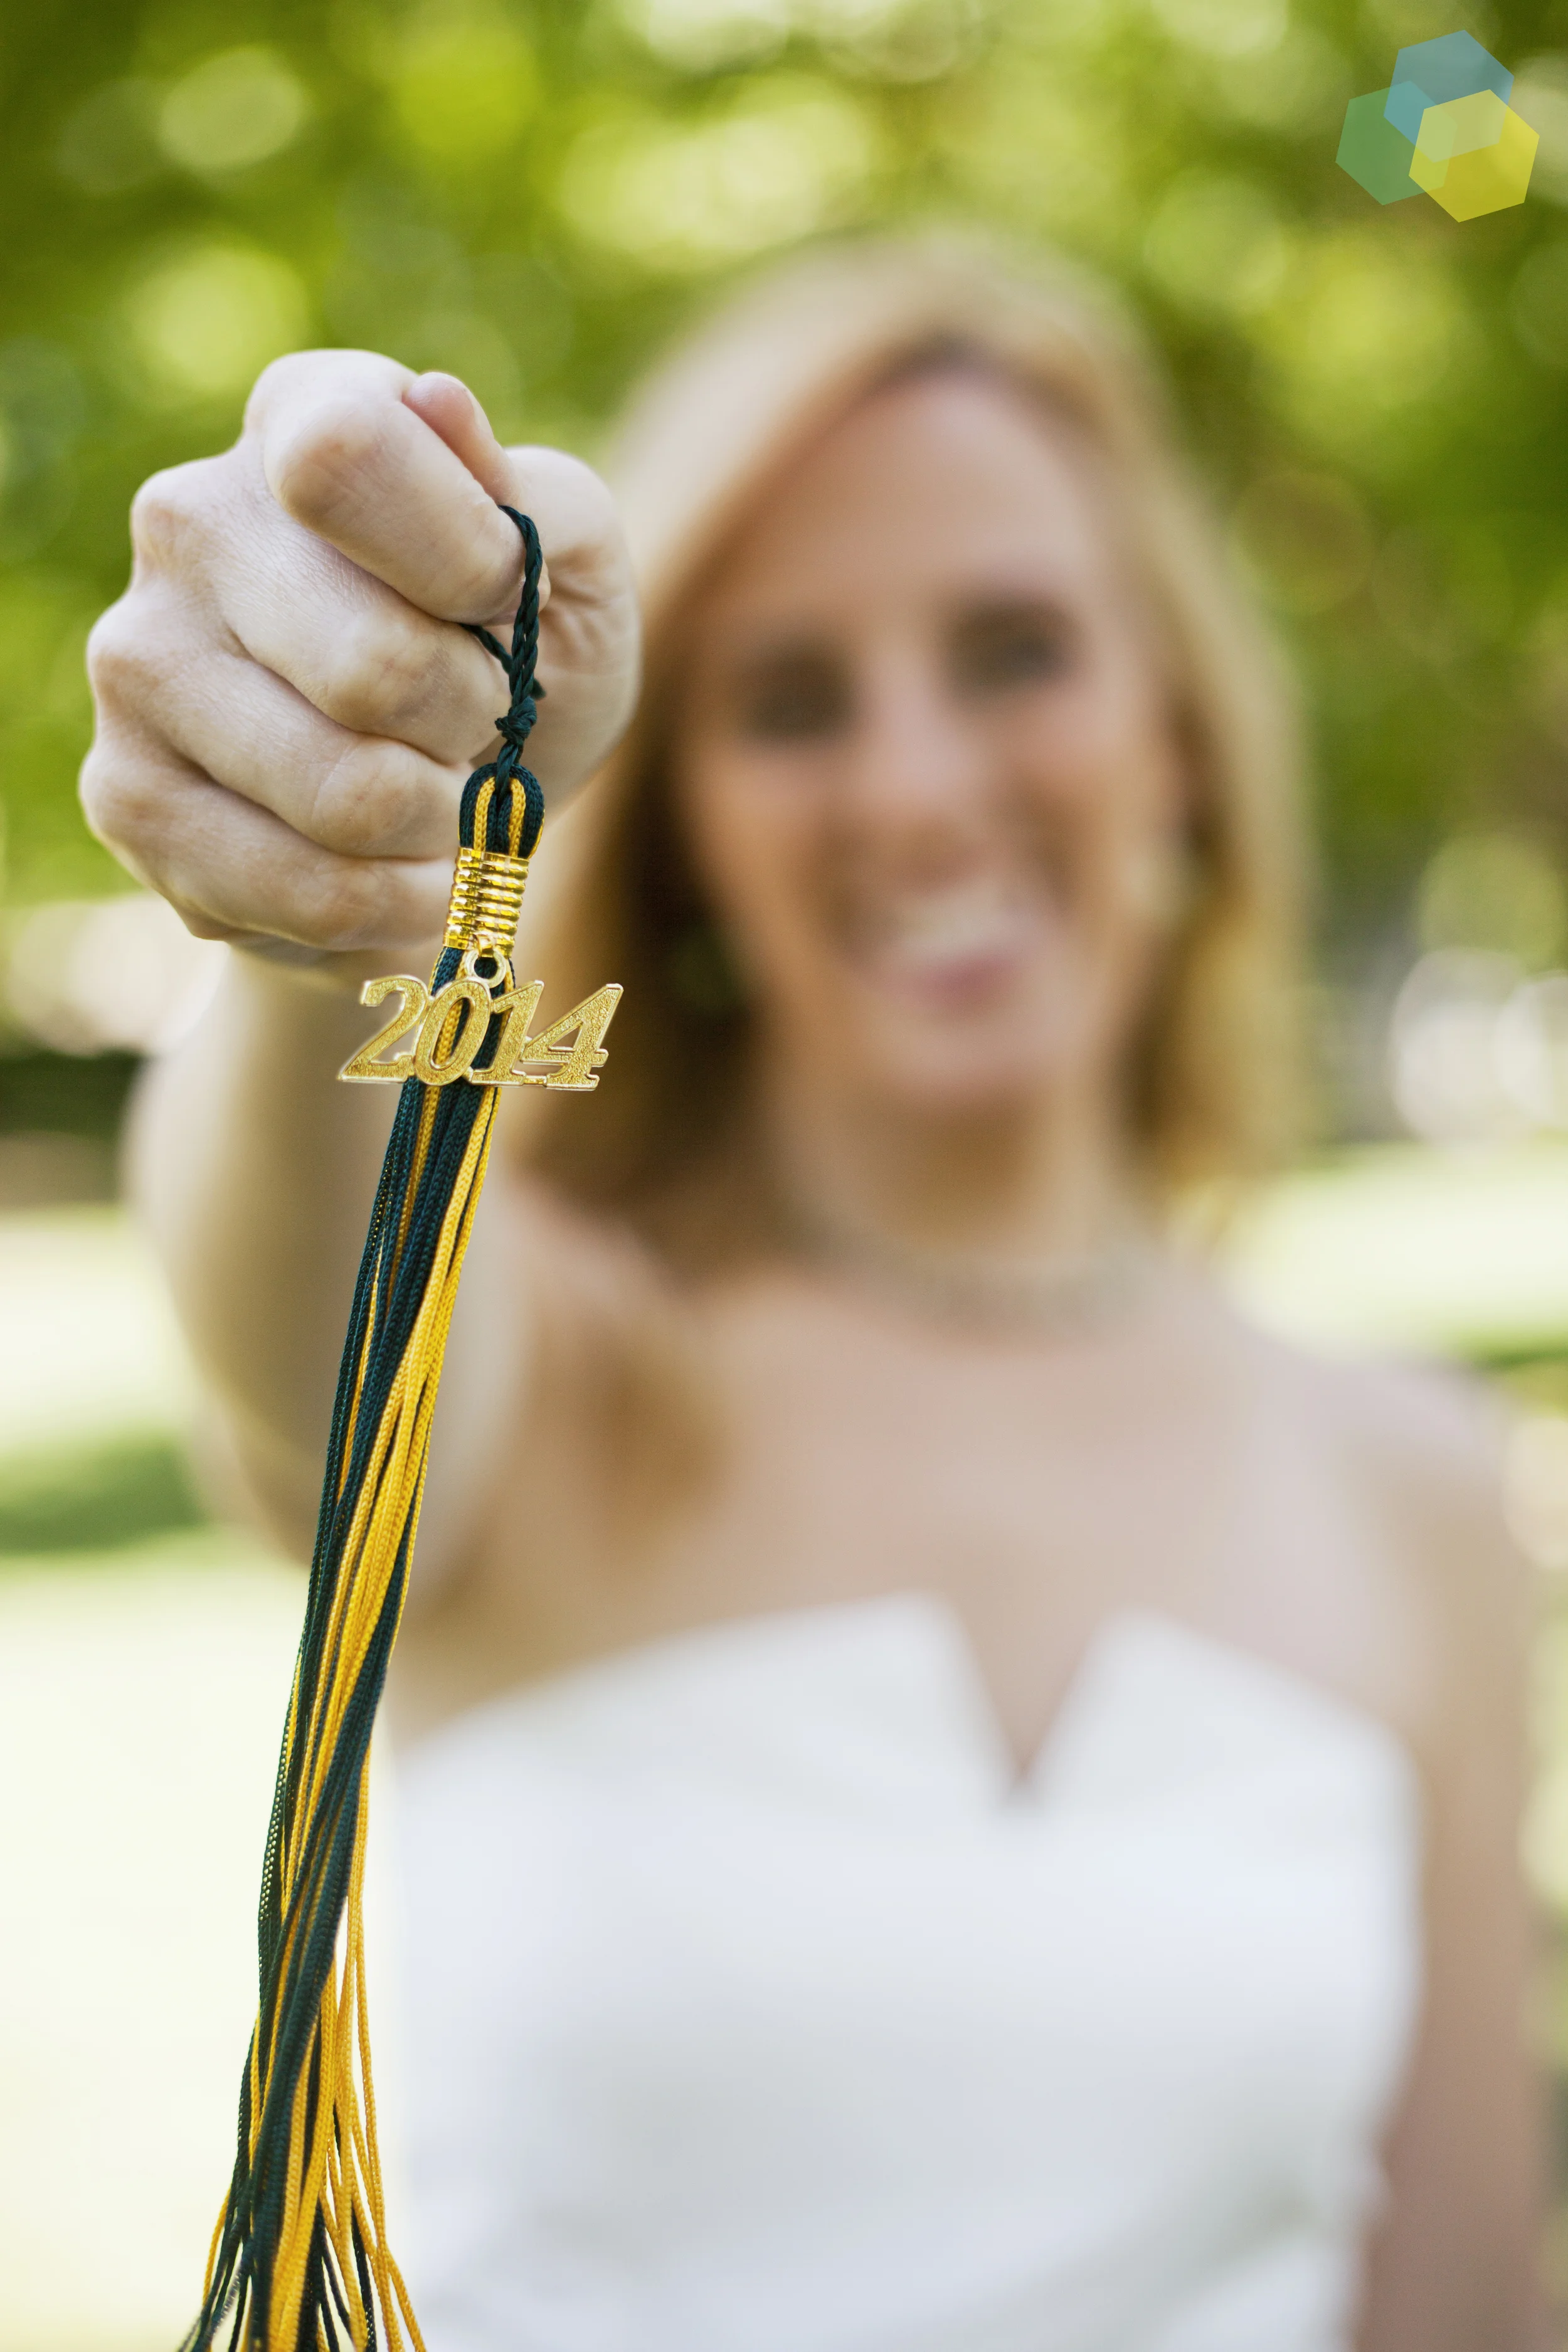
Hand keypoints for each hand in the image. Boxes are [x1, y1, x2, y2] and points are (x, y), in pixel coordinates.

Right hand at [82, 354, 640, 981]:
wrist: (442, 817)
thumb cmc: (514, 663)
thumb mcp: (574, 571)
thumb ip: (533, 498)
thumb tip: (433, 404)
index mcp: (302, 415)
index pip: (346, 460)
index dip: (467, 565)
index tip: (509, 607)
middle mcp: (189, 516)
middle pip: (373, 664)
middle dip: (474, 727)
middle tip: (476, 727)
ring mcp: (139, 657)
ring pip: (345, 795)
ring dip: (441, 827)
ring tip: (440, 805)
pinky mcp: (127, 794)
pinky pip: (306, 889)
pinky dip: (394, 905)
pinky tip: (396, 874)